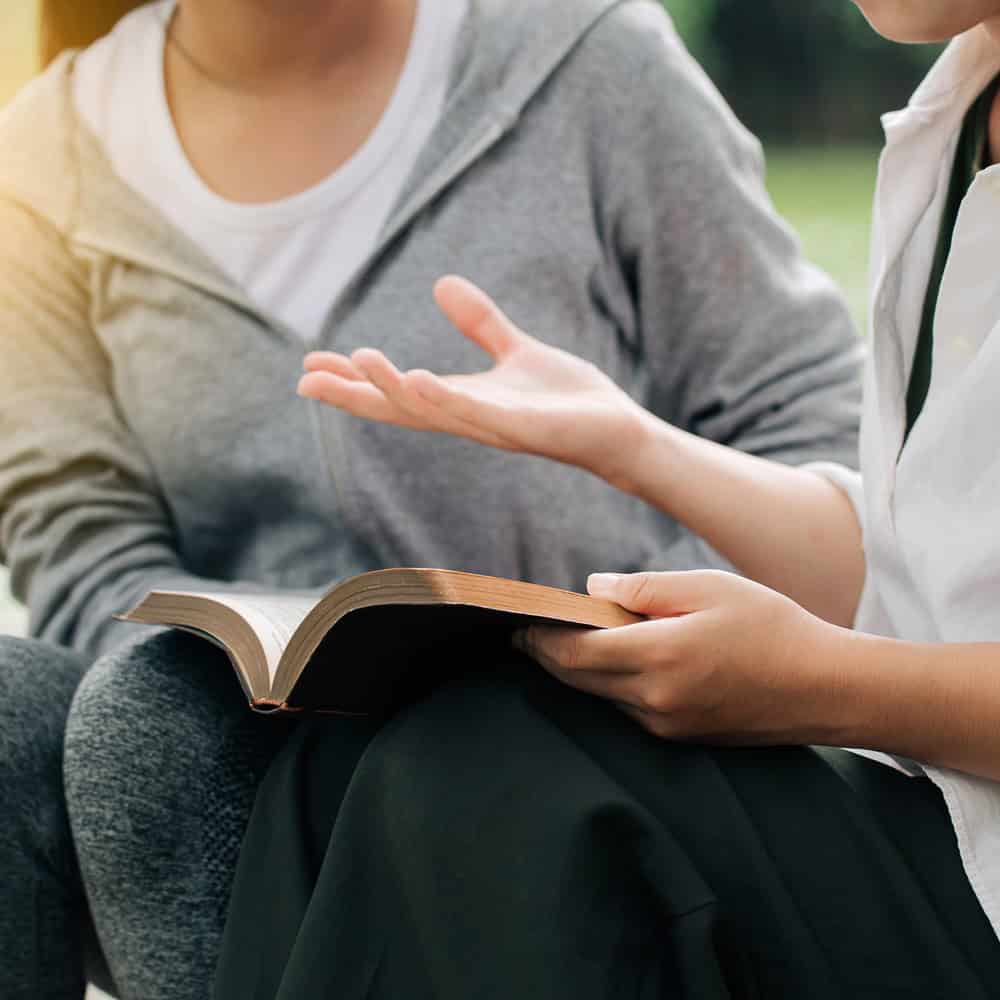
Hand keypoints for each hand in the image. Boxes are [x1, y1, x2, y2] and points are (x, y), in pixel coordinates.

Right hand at [298, 275, 648, 485]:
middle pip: (398, 409)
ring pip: (430, 411)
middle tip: (306, 378)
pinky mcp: (521, 427)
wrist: (615, 428)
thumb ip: (480, 323)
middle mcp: (467, 419)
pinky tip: (415, 378)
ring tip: (356, 359)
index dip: (354, 381)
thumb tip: (441, 284)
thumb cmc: (566, 398)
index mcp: (461, 400)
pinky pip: (474, 413)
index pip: (396, 393)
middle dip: (353, 395)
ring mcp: (492, 426)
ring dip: (391, 389)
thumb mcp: (514, 350)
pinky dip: (442, 398)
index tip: (310, 366)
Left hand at [515, 570, 847, 745]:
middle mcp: (654, 699)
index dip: (539, 637)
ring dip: (578, 670)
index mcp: (658, 657)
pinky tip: (613, 661)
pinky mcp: (680, 736)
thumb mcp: (708, 587)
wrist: (825, 688)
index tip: (516, 622)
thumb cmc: (771, 626)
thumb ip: (643, 589)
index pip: (574, 651)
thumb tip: (593, 591)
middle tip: (524, 633)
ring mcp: (666, 724)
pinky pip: (628, 709)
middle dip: (545, 655)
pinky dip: (609, 684)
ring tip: (565, 639)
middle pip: (578, 678)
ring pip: (601, 695)